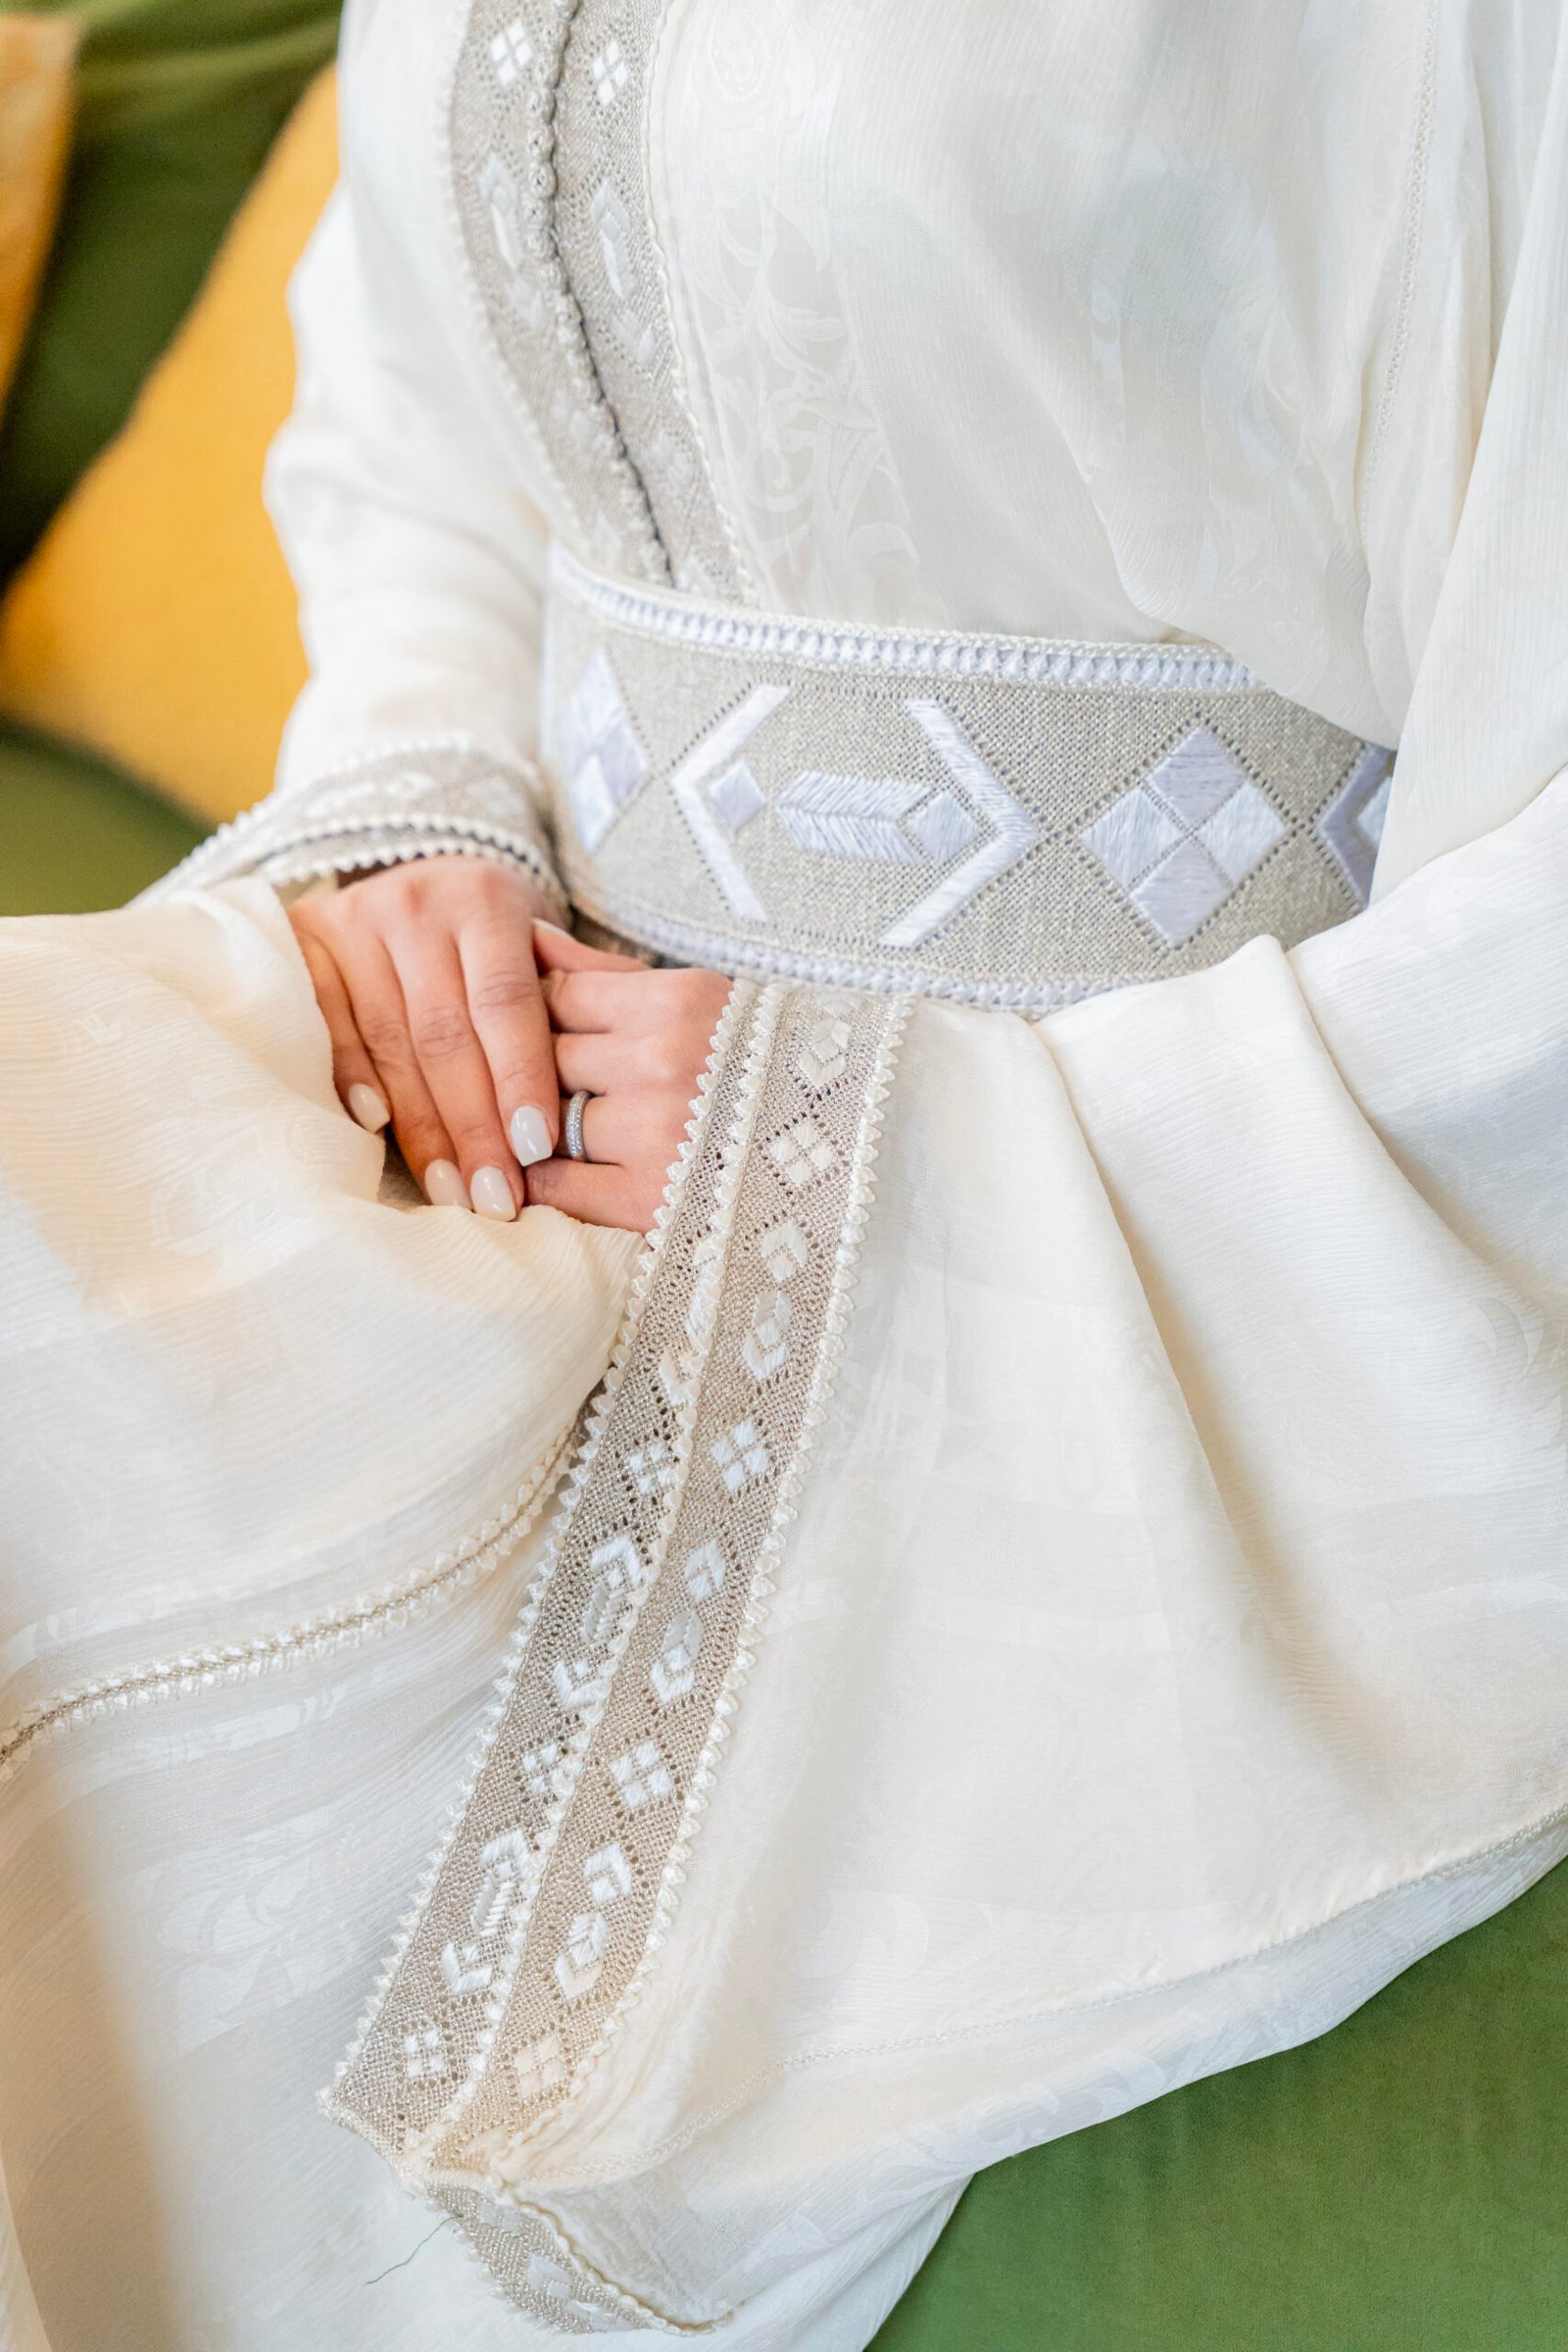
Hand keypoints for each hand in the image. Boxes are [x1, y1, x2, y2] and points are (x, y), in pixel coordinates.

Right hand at [288, 858, 561, 1216]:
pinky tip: (375, 1131)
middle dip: (475, 1126)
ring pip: (392, 1043)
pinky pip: (328, 1026)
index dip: (521, 1077)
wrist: (400, 877)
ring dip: (422, 1128)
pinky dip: (352, 1080)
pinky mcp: (304, 946)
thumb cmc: (484, 929)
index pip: (506, 1003)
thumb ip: (582, 982)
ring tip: (454, 1194)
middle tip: (497, 1199)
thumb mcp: (535, 938)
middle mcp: (416, 906)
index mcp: (484, 899)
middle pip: (448, 1035)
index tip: (538, 1149)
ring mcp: (353, 924)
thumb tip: (644, 1020)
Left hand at [527, 925, 731, 1231]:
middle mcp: (663, 1062)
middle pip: (545, 1057)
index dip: (536, 1014)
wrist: (848, 1147)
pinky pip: (558, 1185)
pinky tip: (548, 1174)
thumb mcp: (699, 999)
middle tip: (536, 1084)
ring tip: (543, 1129)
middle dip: (535, 1070)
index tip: (534, 1031)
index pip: (558, 995)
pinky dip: (543, 1181)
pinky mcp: (650, 1199)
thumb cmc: (760, 1065)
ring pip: (546, 1119)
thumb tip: (528, 936)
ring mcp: (655, 1132)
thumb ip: (605, 973)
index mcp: (678, 1002)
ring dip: (537, 1126)